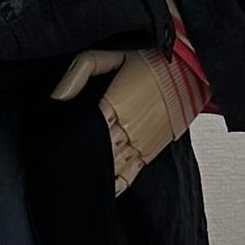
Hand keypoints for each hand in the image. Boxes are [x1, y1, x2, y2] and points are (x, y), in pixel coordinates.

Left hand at [52, 44, 193, 194]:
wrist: (190, 74)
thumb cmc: (152, 64)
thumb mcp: (114, 56)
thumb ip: (81, 70)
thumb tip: (58, 94)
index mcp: (114, 106)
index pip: (85, 130)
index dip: (69, 140)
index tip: (54, 145)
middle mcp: (126, 129)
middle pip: (95, 151)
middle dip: (78, 159)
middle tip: (58, 166)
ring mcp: (138, 143)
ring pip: (110, 166)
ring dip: (95, 173)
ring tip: (76, 181)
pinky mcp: (149, 152)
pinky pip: (129, 175)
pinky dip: (115, 185)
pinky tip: (102, 189)